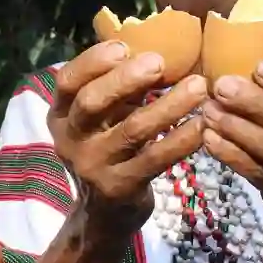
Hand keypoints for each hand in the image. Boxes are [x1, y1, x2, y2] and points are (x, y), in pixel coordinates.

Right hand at [48, 40, 208, 223]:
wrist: (103, 214)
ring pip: (131, 130)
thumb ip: (118, 89)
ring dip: (168, 105)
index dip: (93, 61)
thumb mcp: (101, 119)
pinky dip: (181, 140)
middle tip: (159, 62)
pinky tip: (201, 126)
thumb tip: (155, 49)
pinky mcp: (119, 188)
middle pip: (92, 102)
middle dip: (126, 79)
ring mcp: (93, 166)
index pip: (67, 81)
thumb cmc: (108, 150)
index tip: (124, 47)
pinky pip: (154, 159)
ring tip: (198, 87)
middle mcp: (70, 139)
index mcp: (61, 115)